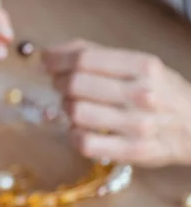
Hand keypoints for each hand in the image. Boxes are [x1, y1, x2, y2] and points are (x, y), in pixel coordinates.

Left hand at [42, 39, 190, 166]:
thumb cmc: (158, 91)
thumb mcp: (137, 64)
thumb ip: (94, 54)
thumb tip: (48, 55)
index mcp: (143, 66)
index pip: (83, 59)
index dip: (56, 60)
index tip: (46, 62)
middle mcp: (143, 94)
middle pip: (75, 84)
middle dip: (59, 82)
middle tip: (61, 85)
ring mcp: (140, 125)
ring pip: (76, 112)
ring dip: (67, 108)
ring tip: (76, 107)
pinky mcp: (134, 152)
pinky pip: (84, 143)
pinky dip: (74, 134)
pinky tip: (82, 129)